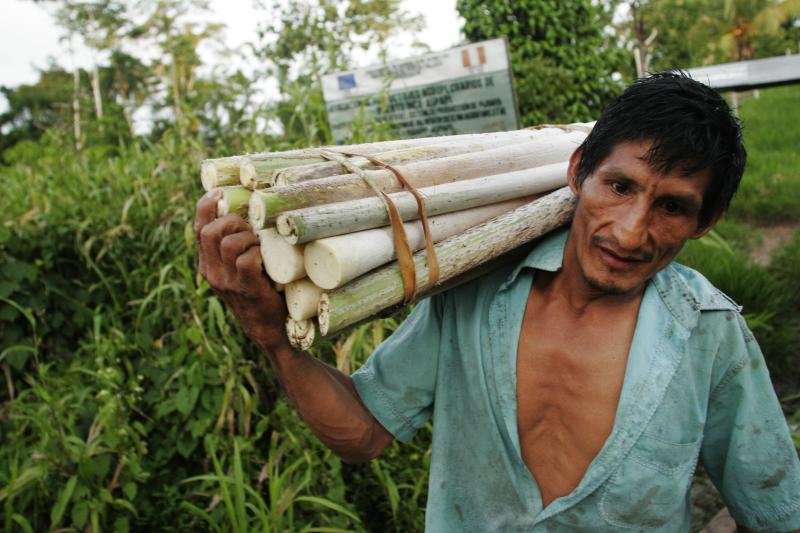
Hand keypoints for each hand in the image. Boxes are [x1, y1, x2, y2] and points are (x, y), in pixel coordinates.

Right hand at [195, 189, 287, 350]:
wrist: (267, 327)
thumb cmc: (259, 290)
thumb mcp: (238, 269)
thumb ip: (234, 248)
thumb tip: (246, 214)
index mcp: (206, 263)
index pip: (198, 228)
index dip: (205, 206)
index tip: (219, 192)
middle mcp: (211, 271)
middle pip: (210, 231)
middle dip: (232, 221)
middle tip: (250, 228)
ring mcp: (226, 281)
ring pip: (228, 243)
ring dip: (247, 236)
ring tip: (258, 244)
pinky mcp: (245, 288)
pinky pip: (246, 260)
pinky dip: (257, 253)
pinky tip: (265, 258)